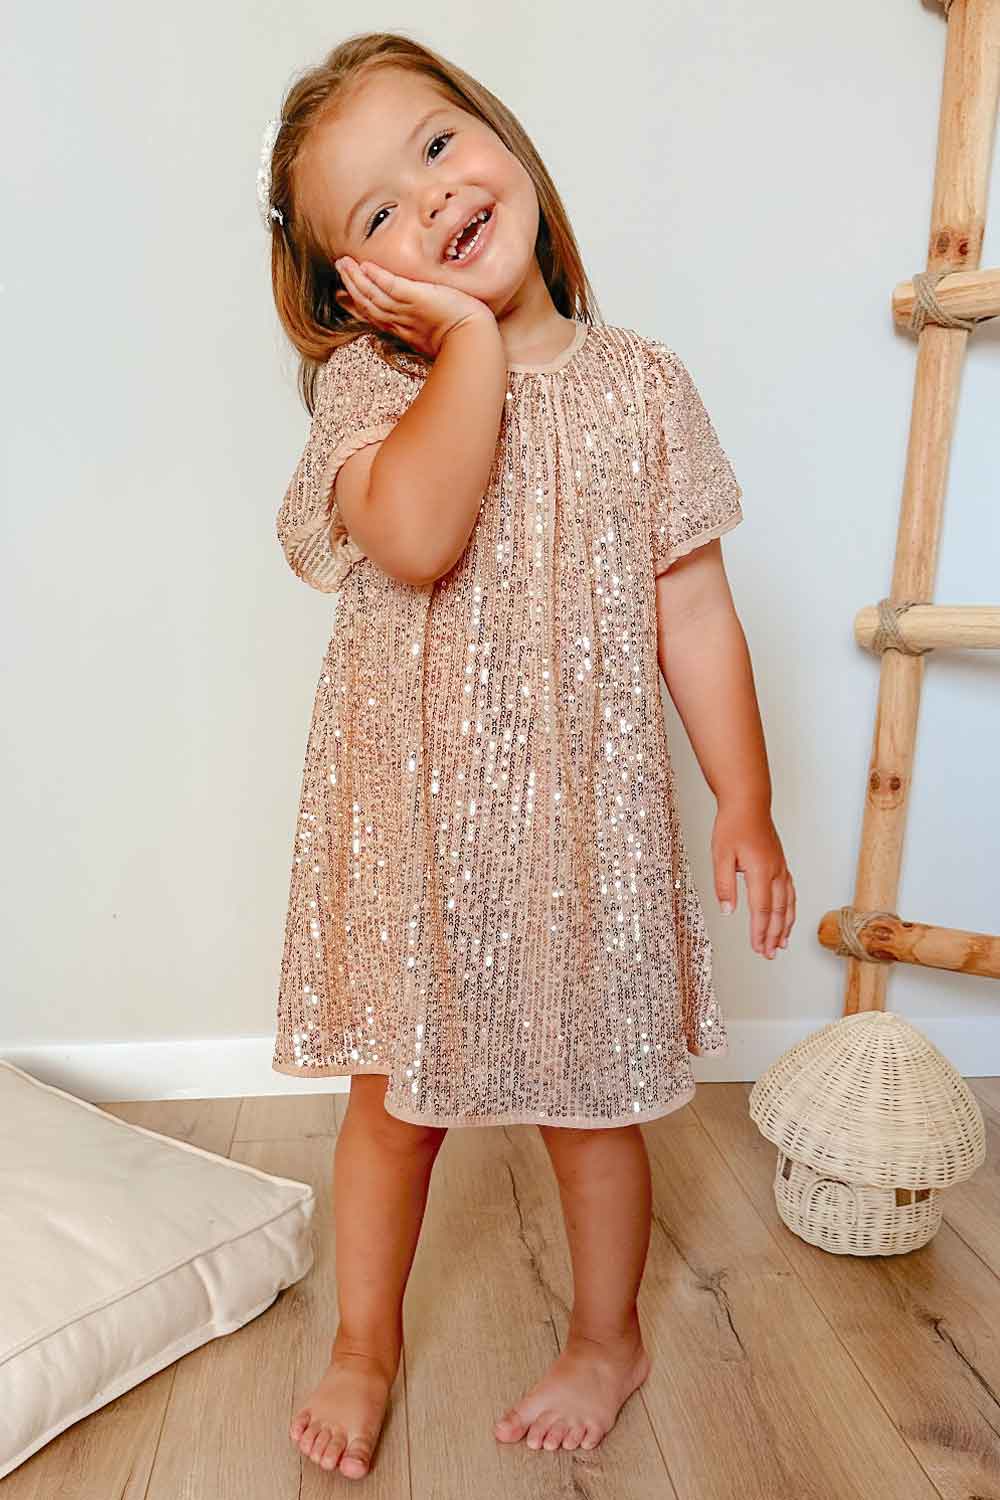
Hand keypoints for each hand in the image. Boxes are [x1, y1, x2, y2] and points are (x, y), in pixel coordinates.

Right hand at [333, 256, 496, 359]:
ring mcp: (407, 311)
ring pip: (373, 295)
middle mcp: (401, 321)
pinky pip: (391, 286)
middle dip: (351, 286)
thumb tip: (430, 315)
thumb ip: (428, 324)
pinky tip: (365, 266)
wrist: (473, 340)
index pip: (376, 315)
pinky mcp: (417, 299)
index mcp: (405, 330)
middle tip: (340, 269)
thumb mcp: (439, 333)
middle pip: (368, 304)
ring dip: (356, 278)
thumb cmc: (464, 337)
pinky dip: (376, 277)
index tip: (344, 294)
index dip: (358, 303)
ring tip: (344, 263)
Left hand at [711, 802, 795, 958]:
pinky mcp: (781, 863)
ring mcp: (781, 867)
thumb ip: (724, 884)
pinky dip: (790, 908)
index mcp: (760, 871)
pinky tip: (788, 916)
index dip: (760, 932)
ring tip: (782, 944)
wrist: (748, 802)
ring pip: (788, 903)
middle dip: (774, 935)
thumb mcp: (720, 855)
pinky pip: (790, 891)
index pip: (761, 910)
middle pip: (778, 911)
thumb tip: (728, 911)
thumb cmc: (733, 825)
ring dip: (786, 926)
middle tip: (770, 954)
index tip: (758, 948)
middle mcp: (776, 872)